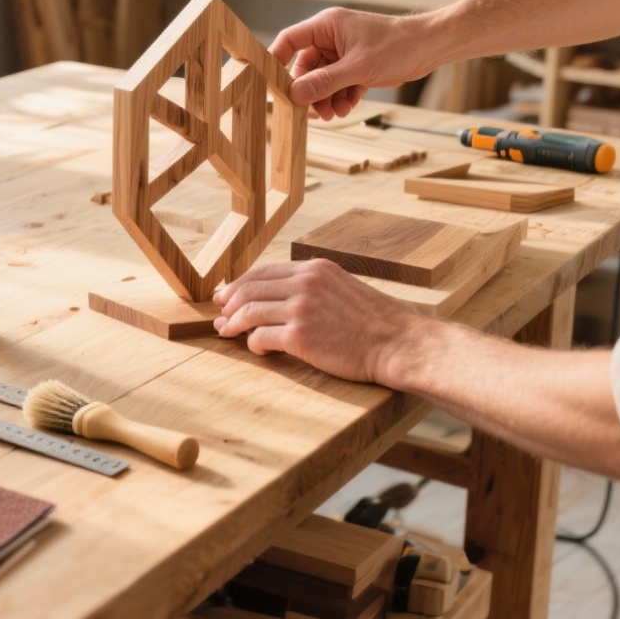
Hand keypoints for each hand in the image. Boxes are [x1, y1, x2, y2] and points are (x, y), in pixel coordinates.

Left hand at [213, 257, 428, 383]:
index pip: (264, 271)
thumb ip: (313, 286)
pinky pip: (261, 337)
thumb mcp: (342, 288)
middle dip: (229, 302)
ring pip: (249, 311)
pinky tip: (257, 349)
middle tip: (219, 314)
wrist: (399, 343)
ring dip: (233, 322)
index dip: (240, 284)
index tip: (227, 294)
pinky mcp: (300, 336)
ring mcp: (301, 308)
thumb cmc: (375, 322)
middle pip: (250, 288)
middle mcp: (305, 283)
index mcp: (314, 269)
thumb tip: (280, 295)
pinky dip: (253, 344)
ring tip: (226, 331)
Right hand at [268, 8, 434, 118]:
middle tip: (314, 111)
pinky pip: (339, 83)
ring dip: (327, 97)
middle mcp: (331, 37)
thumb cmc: (397, 46)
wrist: (430, 47)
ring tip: (334, 113)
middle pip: (306, 66)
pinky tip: (347, 107)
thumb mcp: (358, 68)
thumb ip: (325, 82)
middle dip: (311, 90)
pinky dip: (341, 96)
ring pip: (323, 78)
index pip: (290, 40)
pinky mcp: (356, 65)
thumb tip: (296, 94)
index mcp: (326, 26)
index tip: (272, 82)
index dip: (277, 59)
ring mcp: (344, 52)